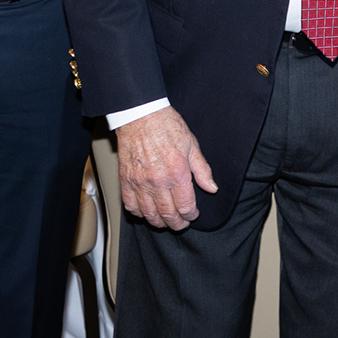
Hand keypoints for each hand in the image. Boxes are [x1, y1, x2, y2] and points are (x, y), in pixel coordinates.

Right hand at [116, 106, 216, 229]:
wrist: (139, 114)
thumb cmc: (166, 125)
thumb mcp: (192, 144)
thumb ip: (202, 170)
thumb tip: (212, 188)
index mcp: (177, 173)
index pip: (186, 206)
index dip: (191, 215)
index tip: (193, 214)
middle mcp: (158, 181)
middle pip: (168, 215)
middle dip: (177, 223)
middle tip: (181, 223)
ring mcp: (140, 182)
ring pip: (149, 214)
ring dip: (159, 222)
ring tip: (166, 221)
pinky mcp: (125, 180)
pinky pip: (130, 206)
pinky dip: (139, 213)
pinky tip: (146, 212)